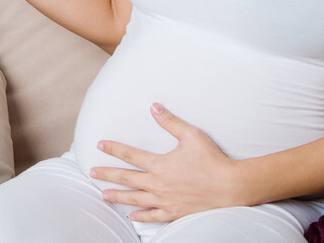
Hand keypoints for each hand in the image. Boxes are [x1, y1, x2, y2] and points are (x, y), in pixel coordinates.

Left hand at [91, 104, 241, 221]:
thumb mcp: (191, 135)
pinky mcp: (175, 212)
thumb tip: (154, 106)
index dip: (113, 149)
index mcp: (160, 164)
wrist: (231, 188)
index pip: (130, 155)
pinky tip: (133, 216)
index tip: (99, 145)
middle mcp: (158, 184)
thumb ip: (170, 121)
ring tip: (104, 195)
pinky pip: (153, 215)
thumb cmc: (212, 160)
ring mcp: (165, 200)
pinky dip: (141, 216)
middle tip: (92, 173)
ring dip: (118, 196)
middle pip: (127, 179)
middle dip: (108, 175)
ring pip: (135, 199)